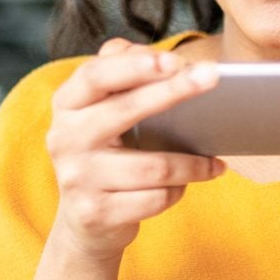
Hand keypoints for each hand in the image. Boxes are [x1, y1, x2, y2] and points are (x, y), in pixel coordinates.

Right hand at [44, 38, 223, 260]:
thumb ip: (124, 74)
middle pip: (125, 110)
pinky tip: (187, 185)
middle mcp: (65, 138)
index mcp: (67, 104)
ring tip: (215, 161)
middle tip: (213, 78)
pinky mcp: (95, 213)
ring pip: (153, 166)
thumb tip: (164, 59)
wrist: (85, 219)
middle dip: (174, 91)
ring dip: (192, 164)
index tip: (174, 60)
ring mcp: (77, 178)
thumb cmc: (107, 151)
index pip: (96, 75)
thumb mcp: (104, 110)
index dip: (134, 65)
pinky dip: (178, 191)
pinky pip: (155, 198)